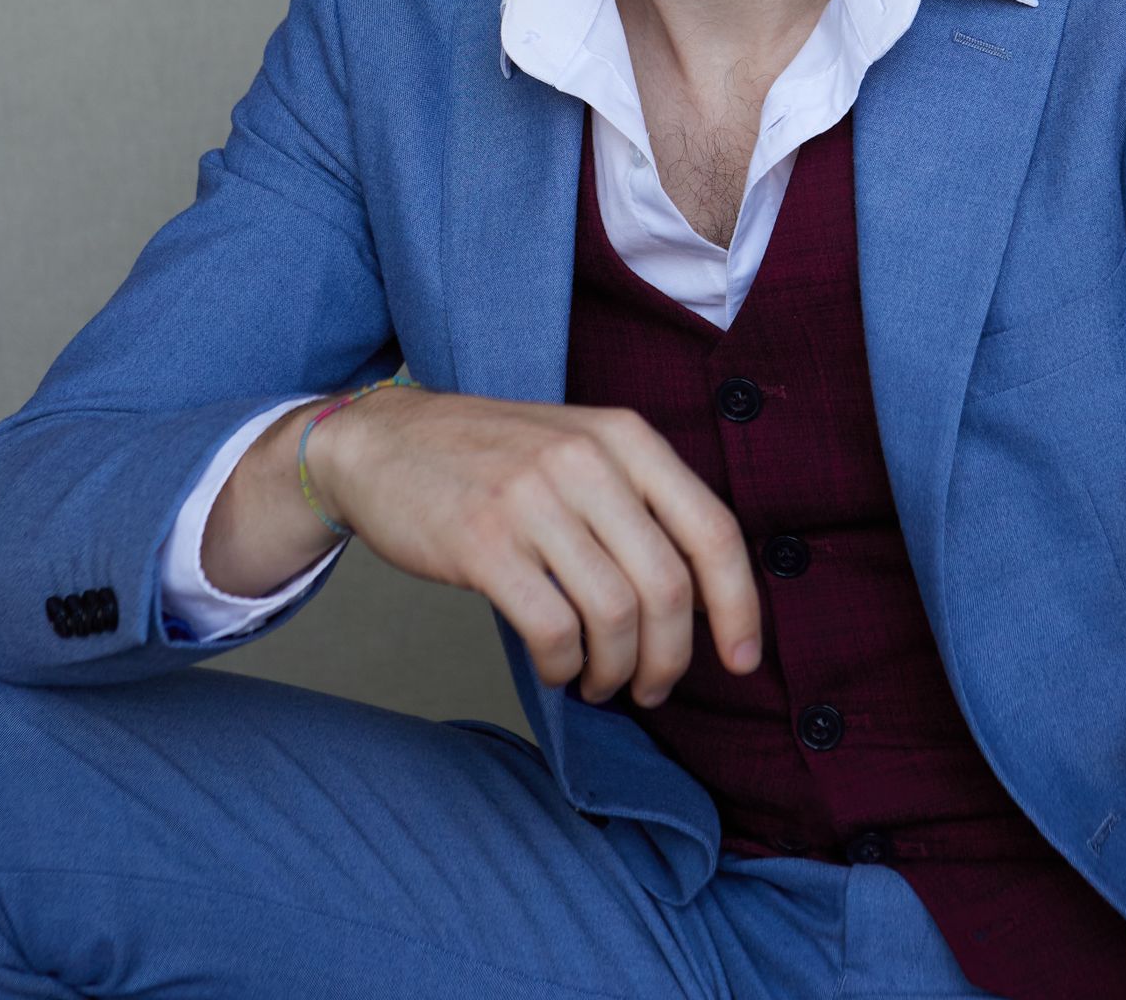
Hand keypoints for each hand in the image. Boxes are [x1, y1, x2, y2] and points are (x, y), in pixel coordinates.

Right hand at [307, 386, 761, 706]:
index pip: (712, 529)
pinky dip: (562, 666)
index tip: (742, 659)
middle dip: (671, 657)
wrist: (383, 440)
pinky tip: (555, 666)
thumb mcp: (580, 447)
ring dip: (616, 670)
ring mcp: (533, 498)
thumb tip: (707, 601)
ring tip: (599, 680)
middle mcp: (586, 459)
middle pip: (668, 586)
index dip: (739, 605)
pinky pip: (552, 629)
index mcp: (625, 436)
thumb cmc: (493, 458)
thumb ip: (640, 502)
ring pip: (615, 616)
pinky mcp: (482, 543)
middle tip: (653, 688)